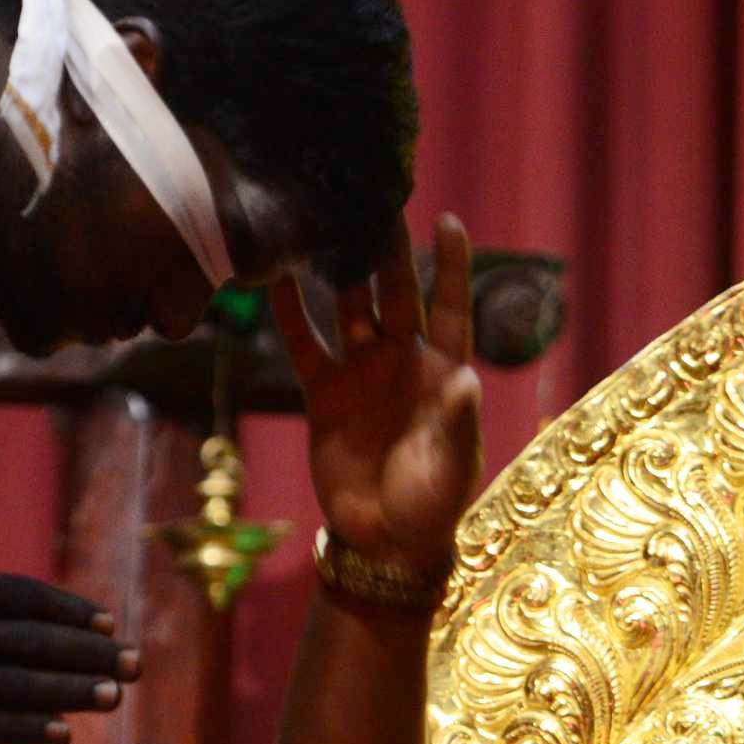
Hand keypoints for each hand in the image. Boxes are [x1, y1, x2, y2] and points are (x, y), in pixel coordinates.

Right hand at [0, 500, 135, 743]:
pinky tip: (60, 736)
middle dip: (88, 656)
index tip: (108, 622)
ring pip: (17, 689)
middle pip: (33, 646)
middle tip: (137, 665)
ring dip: (70, 694)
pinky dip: (23, 732)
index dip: (68, 613)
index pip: (20, 601)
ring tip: (114, 697)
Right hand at [274, 212, 482, 575]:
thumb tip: (466, 379)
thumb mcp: (451, 464)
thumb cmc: (433, 503)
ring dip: (340, 272)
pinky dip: (291, 313)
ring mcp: (362, 373)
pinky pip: (305, 344)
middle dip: (387, 251)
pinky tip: (276, 276)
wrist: (385, 542)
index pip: (452, 306)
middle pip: (396, 294)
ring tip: (325, 223)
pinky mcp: (324, 393)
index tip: (448, 219)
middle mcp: (403, 361)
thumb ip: (455, 420)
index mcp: (443, 371)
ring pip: (349, 309)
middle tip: (374, 202)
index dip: (451, 266)